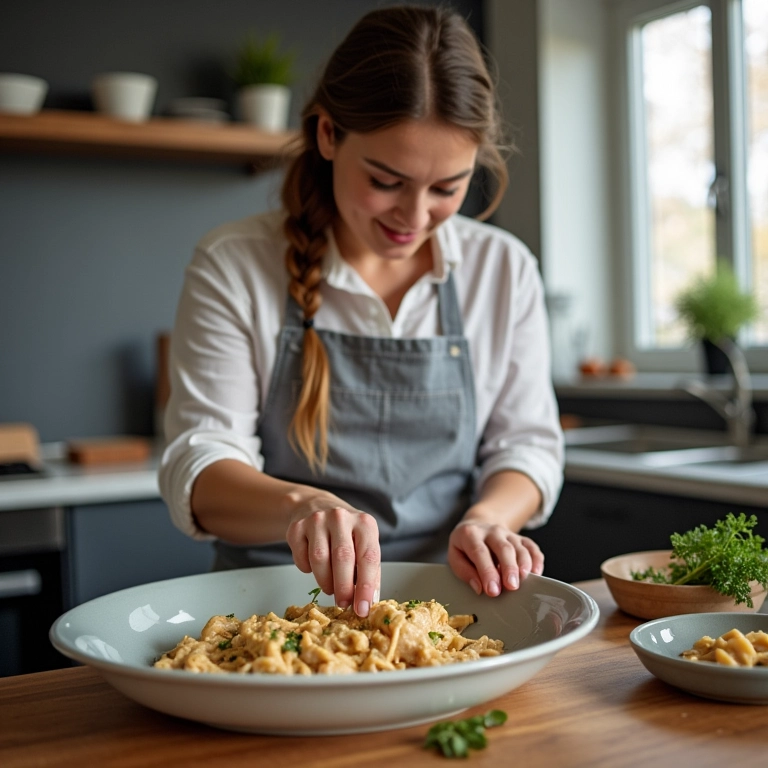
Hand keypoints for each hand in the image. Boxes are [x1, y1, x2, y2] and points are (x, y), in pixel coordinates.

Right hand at [284, 491, 380, 616]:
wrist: (316, 506)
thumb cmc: (346, 532)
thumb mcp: (363, 544)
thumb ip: (369, 571)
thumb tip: (369, 602)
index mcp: (364, 523)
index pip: (369, 557)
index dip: (366, 586)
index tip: (363, 609)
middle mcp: (341, 517)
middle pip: (343, 558)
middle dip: (344, 587)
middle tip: (344, 604)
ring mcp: (317, 519)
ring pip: (319, 559)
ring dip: (325, 581)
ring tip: (330, 588)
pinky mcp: (297, 527)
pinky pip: (301, 557)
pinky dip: (307, 570)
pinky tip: (314, 568)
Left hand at [447, 520, 543, 596]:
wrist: (477, 525)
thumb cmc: (465, 547)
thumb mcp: (455, 556)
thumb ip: (465, 571)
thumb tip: (479, 588)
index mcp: (471, 534)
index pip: (480, 552)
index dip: (487, 572)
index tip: (493, 591)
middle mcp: (492, 531)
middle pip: (503, 548)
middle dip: (509, 568)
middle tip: (511, 587)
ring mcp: (508, 533)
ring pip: (519, 547)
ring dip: (524, 565)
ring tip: (523, 581)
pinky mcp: (521, 538)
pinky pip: (532, 547)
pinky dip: (536, 560)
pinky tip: (536, 573)